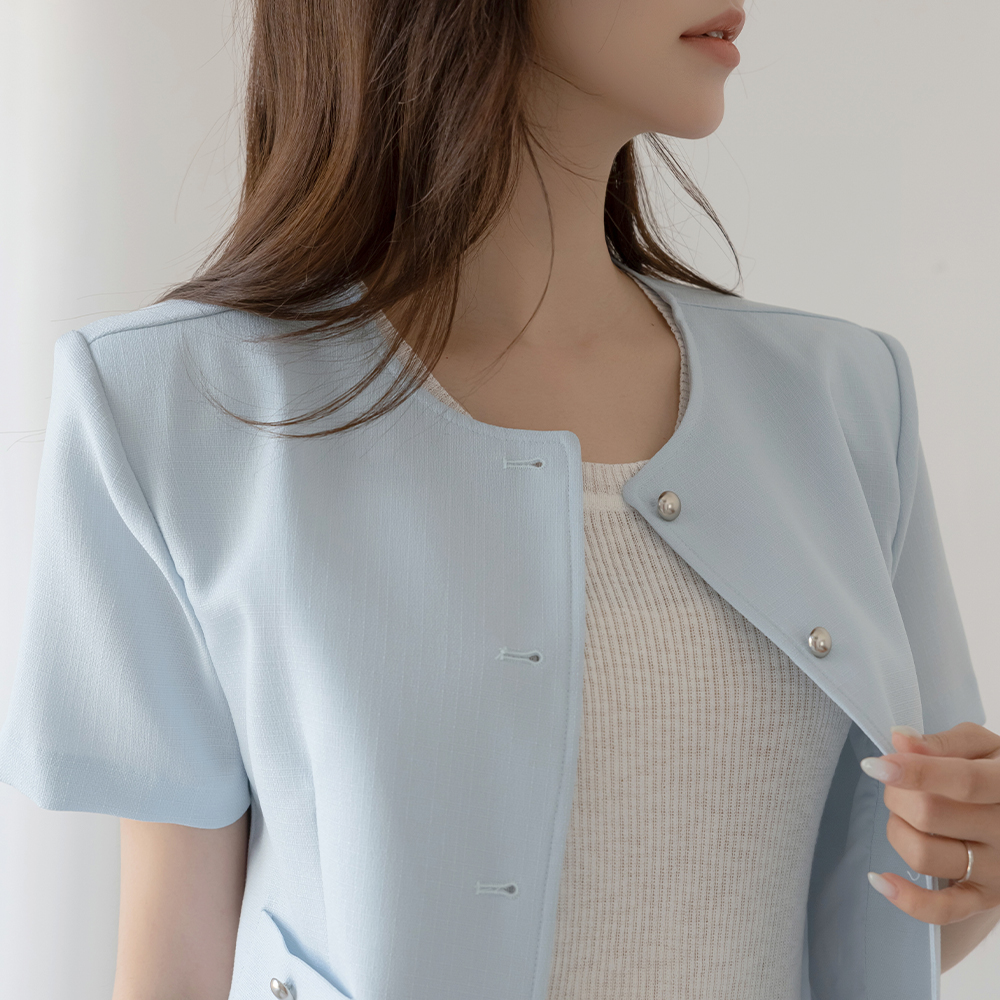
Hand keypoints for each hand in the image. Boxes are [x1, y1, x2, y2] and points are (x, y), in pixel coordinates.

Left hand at [860, 721, 999, 924]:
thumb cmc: (993, 771)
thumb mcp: (981, 746)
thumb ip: (943, 742)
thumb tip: (901, 739)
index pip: (962, 781)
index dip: (915, 772)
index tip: (875, 765)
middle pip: (930, 815)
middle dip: (897, 795)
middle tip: (896, 785)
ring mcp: (999, 869)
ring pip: (924, 854)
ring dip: (897, 829)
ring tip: (904, 815)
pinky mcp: (986, 898)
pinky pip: (943, 910)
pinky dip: (906, 898)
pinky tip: (880, 879)